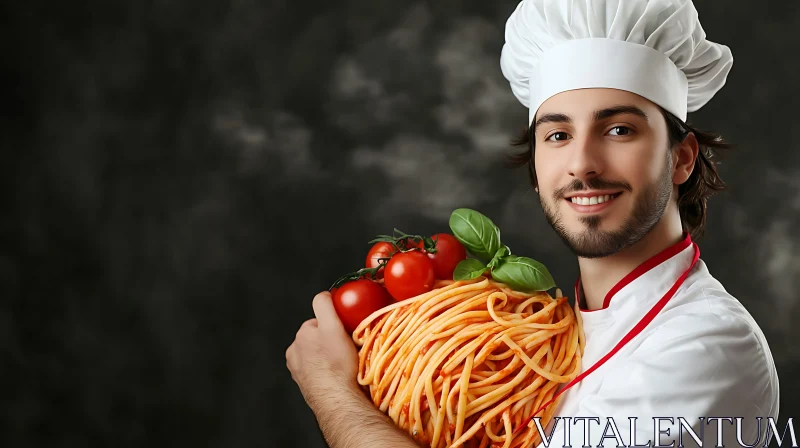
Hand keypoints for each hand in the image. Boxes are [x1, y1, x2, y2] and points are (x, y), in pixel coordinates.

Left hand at [286, 291, 359, 406]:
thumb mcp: (332, 326)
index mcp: (302, 334)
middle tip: (346, 348)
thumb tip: (323, 294)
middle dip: (330, 339)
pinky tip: (335, 375)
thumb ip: (324, 305)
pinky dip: (325, 370)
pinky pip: (317, 370)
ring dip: (327, 355)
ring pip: (317, 354)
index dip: (334, 322)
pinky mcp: (305, 384)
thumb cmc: (336, 364)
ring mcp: (298, 369)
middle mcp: (295, 350)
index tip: (344, 331)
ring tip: (341, 364)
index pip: (320, 318)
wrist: (337, 398)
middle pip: (318, 336)